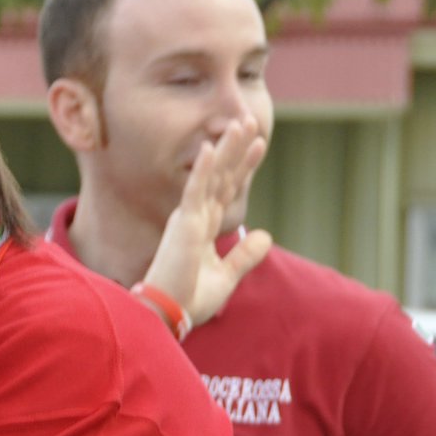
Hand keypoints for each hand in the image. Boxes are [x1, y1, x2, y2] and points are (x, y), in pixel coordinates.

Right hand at [140, 117, 271, 327]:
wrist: (169, 314)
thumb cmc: (190, 299)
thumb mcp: (227, 275)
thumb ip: (245, 255)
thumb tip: (266, 236)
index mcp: (203, 227)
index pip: (227, 189)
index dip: (243, 167)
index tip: (258, 145)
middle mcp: (195, 217)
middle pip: (222, 175)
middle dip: (236, 149)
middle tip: (250, 121)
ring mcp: (189, 218)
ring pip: (211, 176)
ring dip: (226, 149)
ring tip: (240, 124)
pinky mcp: (183, 224)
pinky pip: (194, 191)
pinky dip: (202, 170)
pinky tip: (209, 148)